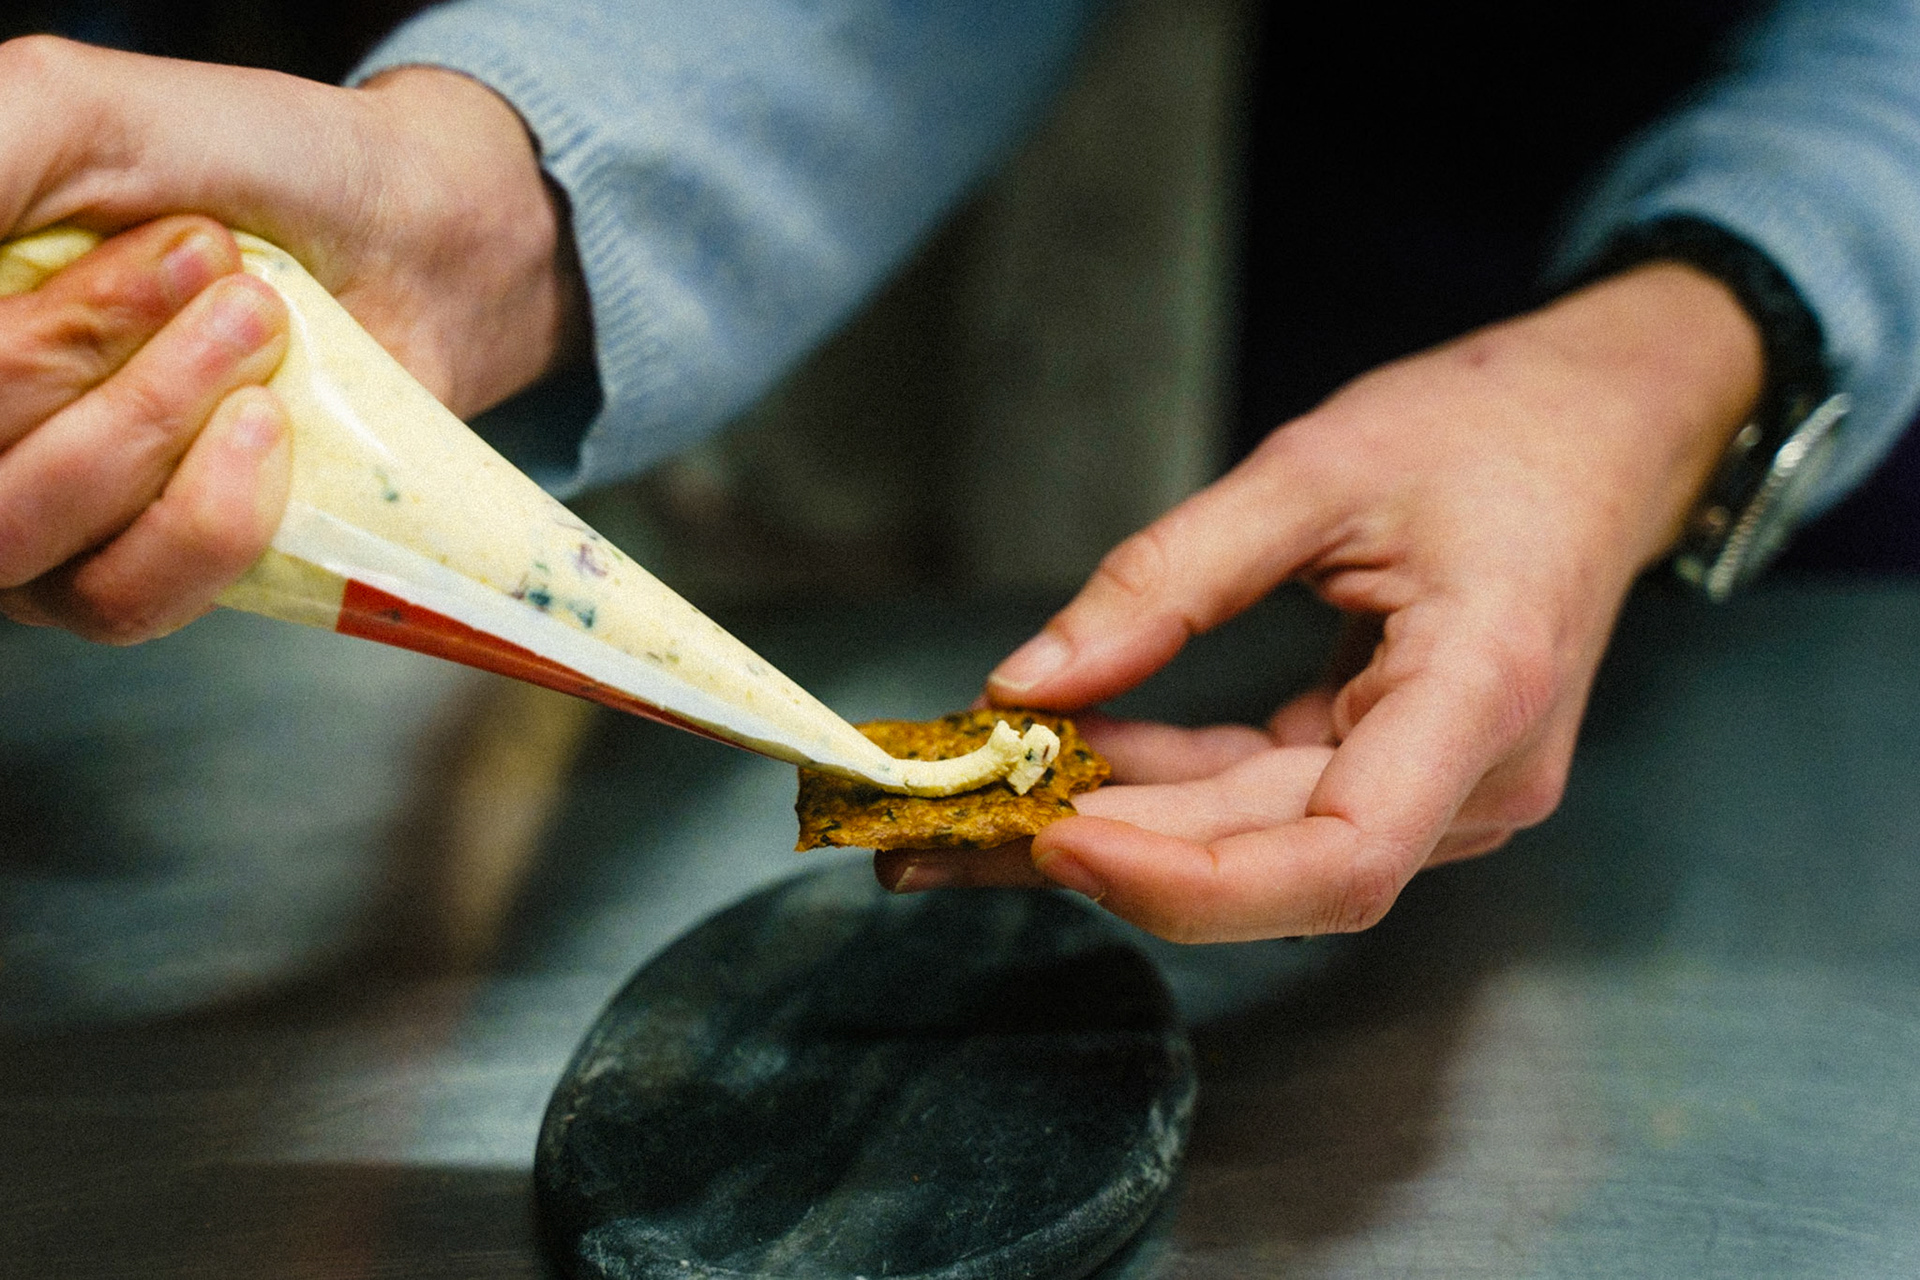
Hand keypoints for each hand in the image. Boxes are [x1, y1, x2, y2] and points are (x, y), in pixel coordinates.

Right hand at [0, 36, 583, 640]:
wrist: (400, 237)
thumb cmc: (239, 167)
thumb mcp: (74, 112)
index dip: (24, 338)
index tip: (159, 246)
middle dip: (90, 351)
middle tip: (212, 267)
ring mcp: (36, 523)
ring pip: (22, 528)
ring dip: (153, 417)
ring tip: (254, 326)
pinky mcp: (141, 584)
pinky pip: (125, 597)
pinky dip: (207, 512)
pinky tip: (266, 427)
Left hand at [877, 263, 1763, 941]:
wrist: (1602, 428)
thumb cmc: (1490, 428)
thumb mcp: (1314, 469)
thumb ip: (1169, 579)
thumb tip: (1029, 682)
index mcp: (1482, 695)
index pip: (1338, 860)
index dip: (1189, 879)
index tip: (1055, 835)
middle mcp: (1472, 781)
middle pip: (1266, 868)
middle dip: (1096, 856)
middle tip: (937, 836)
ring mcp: (1439, 790)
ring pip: (1253, 847)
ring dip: (1114, 830)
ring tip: (967, 813)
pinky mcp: (1398, 772)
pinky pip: (1265, 800)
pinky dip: (1164, 785)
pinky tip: (1066, 763)